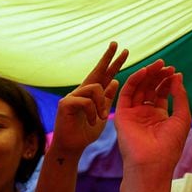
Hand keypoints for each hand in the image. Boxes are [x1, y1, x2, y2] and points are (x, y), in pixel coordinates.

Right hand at [50, 42, 128, 156]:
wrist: (72, 147)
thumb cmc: (86, 132)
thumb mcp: (102, 113)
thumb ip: (107, 98)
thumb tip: (116, 80)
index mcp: (93, 93)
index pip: (106, 74)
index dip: (115, 63)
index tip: (124, 50)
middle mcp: (82, 90)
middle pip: (97, 70)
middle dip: (108, 57)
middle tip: (116, 44)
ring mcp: (72, 95)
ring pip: (95, 87)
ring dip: (102, 103)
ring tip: (101, 117)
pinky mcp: (66, 103)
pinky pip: (86, 101)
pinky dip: (93, 112)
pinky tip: (93, 121)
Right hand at [115, 60, 190, 174]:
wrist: (152, 162)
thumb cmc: (170, 145)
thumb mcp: (181, 117)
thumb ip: (180, 96)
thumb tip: (178, 77)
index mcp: (159, 116)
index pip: (161, 93)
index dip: (167, 81)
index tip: (175, 72)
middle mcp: (144, 114)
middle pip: (150, 88)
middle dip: (158, 76)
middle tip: (166, 65)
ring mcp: (133, 113)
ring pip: (138, 88)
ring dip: (148, 75)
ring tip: (158, 65)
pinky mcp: (122, 114)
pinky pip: (126, 93)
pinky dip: (134, 80)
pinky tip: (144, 72)